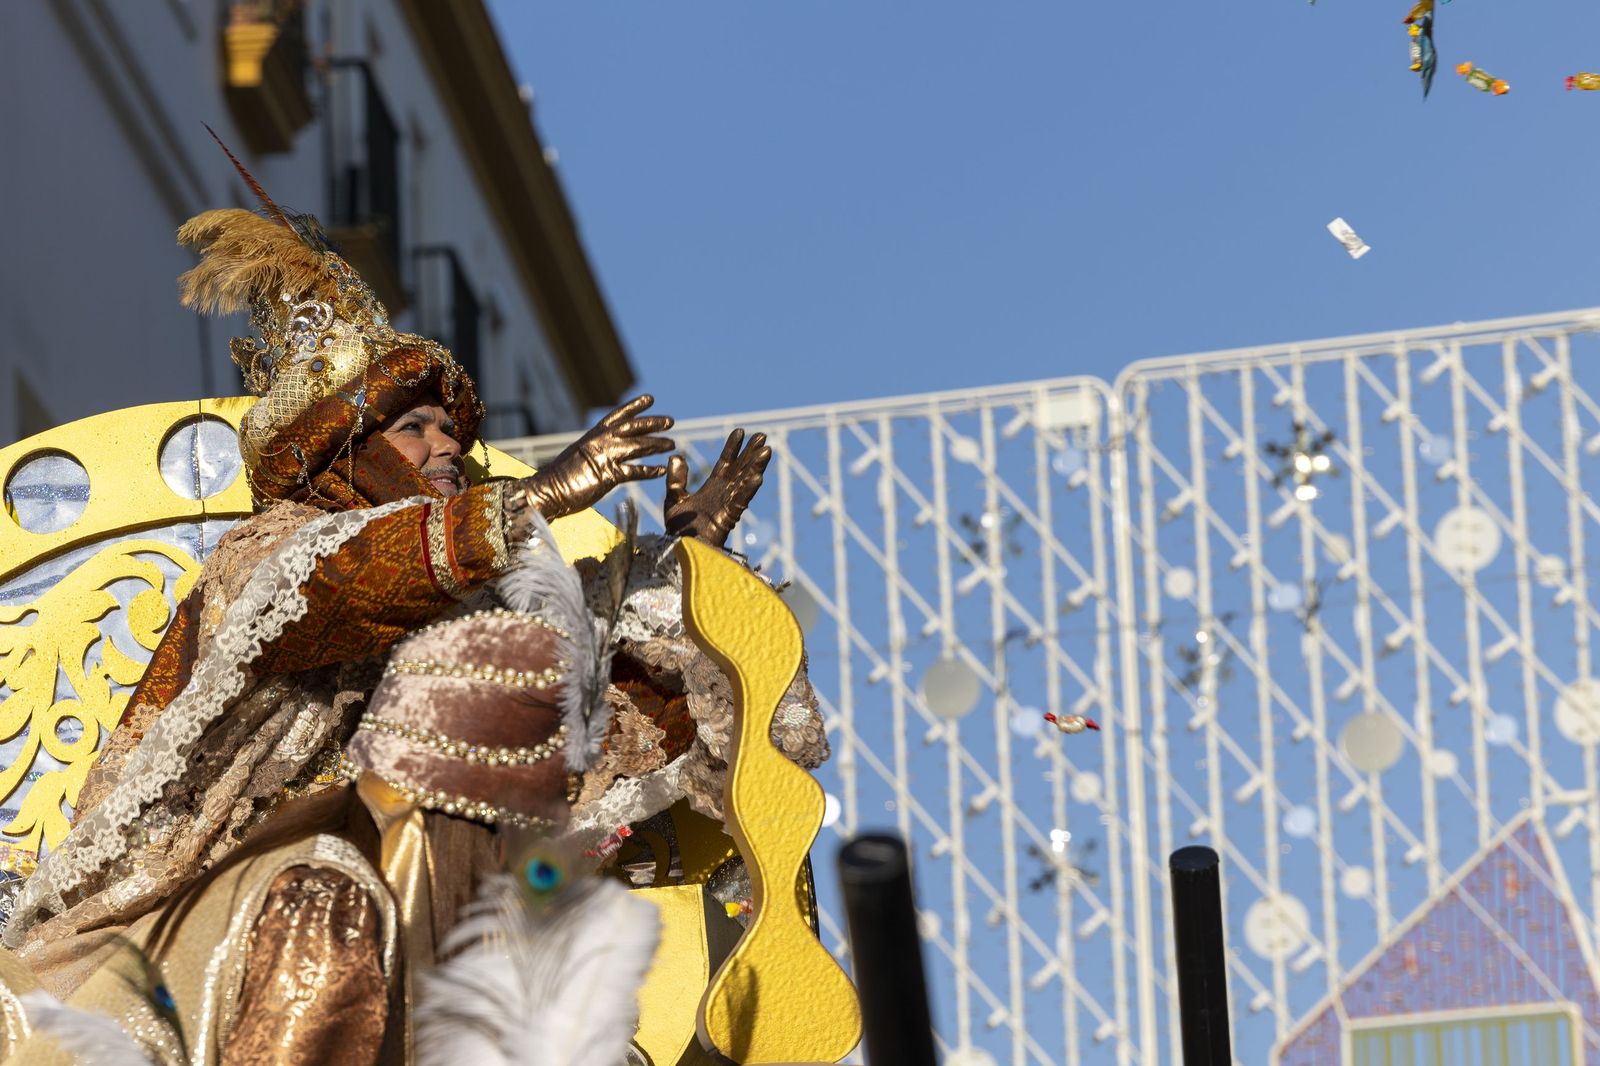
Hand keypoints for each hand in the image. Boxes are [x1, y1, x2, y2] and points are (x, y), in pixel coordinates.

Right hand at [519, 396, 674, 519]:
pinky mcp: (608, 476)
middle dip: (653, 422)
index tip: (650, 398)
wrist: (546, 491)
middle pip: (633, 427)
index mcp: (592, 435)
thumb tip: (600, 453)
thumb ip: (593, 452)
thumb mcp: (577, 457)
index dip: (635, 406)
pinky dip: (650, 471)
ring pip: (638, 446)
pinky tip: (662, 470)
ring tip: (672, 444)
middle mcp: (600, 442)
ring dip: (657, 444)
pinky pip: (635, 471)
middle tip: (671, 421)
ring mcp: (605, 457)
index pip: (617, 416)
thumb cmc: (559, 478)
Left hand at [662, 428, 771, 546]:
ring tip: (766, 450)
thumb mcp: (673, 499)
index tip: (739, 431)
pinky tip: (758, 476)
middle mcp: (724, 493)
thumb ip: (676, 479)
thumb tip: (676, 457)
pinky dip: (749, 488)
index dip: (733, 447)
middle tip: (762, 436)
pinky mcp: (729, 517)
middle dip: (751, 452)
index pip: (725, 462)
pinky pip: (741, 500)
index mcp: (713, 487)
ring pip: (746, 481)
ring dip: (756, 466)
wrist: (681, 548)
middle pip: (741, 468)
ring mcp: (728, 504)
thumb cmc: (678, 529)